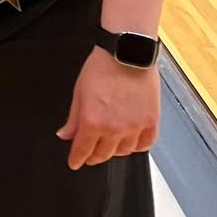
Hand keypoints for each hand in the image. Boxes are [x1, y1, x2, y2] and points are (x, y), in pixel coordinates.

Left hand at [56, 46, 159, 169]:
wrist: (127, 54)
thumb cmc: (102, 67)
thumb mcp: (79, 92)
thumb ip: (73, 118)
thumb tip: (65, 135)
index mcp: (92, 121)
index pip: (83, 150)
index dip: (77, 159)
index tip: (75, 163)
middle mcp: (114, 129)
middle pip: (103, 154)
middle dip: (94, 156)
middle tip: (90, 154)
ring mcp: (135, 127)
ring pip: (123, 152)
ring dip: (114, 151)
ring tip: (109, 144)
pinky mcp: (151, 122)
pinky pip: (144, 144)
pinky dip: (136, 146)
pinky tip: (130, 142)